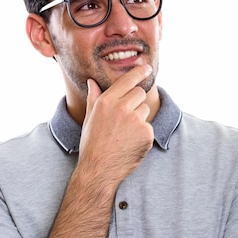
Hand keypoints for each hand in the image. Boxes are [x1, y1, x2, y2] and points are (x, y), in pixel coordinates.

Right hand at [79, 65, 153, 185]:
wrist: (99, 170)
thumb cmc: (92, 145)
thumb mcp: (89, 119)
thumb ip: (94, 99)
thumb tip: (91, 82)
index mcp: (106, 101)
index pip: (127, 80)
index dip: (139, 72)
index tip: (146, 68)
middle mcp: (121, 107)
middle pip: (140, 93)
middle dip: (136, 103)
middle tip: (126, 120)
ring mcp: (135, 120)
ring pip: (145, 111)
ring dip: (139, 119)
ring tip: (125, 135)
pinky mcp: (146, 133)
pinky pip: (149, 127)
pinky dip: (143, 135)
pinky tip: (130, 145)